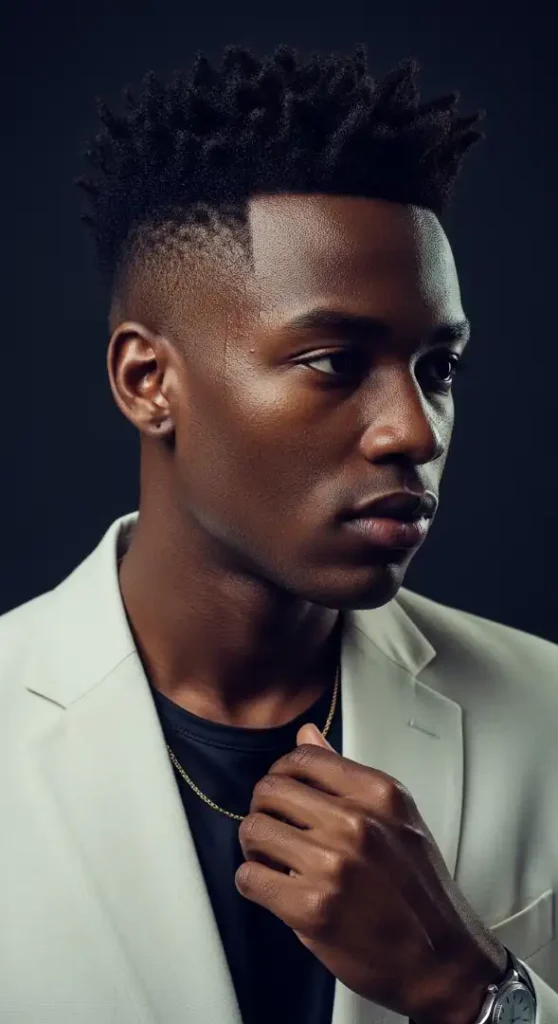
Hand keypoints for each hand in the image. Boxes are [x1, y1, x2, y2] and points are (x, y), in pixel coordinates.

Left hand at [235, 723, 507, 1023]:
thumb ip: (347, 776)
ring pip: (253, 830)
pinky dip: (253, 882)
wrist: (440, 960)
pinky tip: (273, 888)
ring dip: (254, 846)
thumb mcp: (397, 818)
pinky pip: (249, 877)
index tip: (284, 792)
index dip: (282, 774)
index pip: (302, 759)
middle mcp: (355, 823)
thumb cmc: (420, 890)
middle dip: (264, 809)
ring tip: (272, 859)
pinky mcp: (311, 908)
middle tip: (274, 828)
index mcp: (379, 795)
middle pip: (270, 790)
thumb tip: (307, 735)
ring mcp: (332, 865)